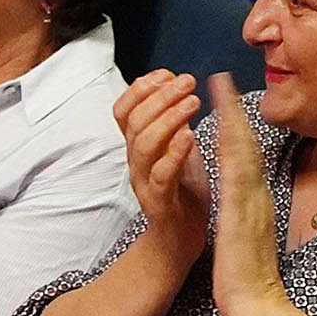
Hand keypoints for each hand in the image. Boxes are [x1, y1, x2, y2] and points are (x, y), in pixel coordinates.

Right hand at [114, 70, 209, 261]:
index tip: (167, 73)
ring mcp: (144, 182)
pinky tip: (191, 137)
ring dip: (168, 117)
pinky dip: (175, 153)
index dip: (141, 87)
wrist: (179, 242)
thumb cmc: (182, 192)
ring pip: (143, 144)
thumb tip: (178, 87)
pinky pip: (161, 175)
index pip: (123, 109)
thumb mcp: (175, 148)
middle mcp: (135, 162)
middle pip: (134, 120)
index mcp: (138, 146)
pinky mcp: (160, 202)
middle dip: (160, 95)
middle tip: (187, 81)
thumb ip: (172, 122)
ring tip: (193, 102)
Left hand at [203, 73, 285, 315]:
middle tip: (223, 78)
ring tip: (222, 91)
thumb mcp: (245, 233)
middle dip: (234, 110)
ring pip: (243, 153)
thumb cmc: (248, 275)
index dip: (236, 123)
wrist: (257, 304)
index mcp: (255, 199)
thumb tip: (240, 196)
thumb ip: (244, 211)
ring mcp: (251, 203)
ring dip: (233, 119)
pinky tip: (224, 131)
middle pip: (247, 144)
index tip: (226, 98)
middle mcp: (257, 195)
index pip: (245, 154)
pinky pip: (237, 177)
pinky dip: (231, 151)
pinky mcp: (241, 215)